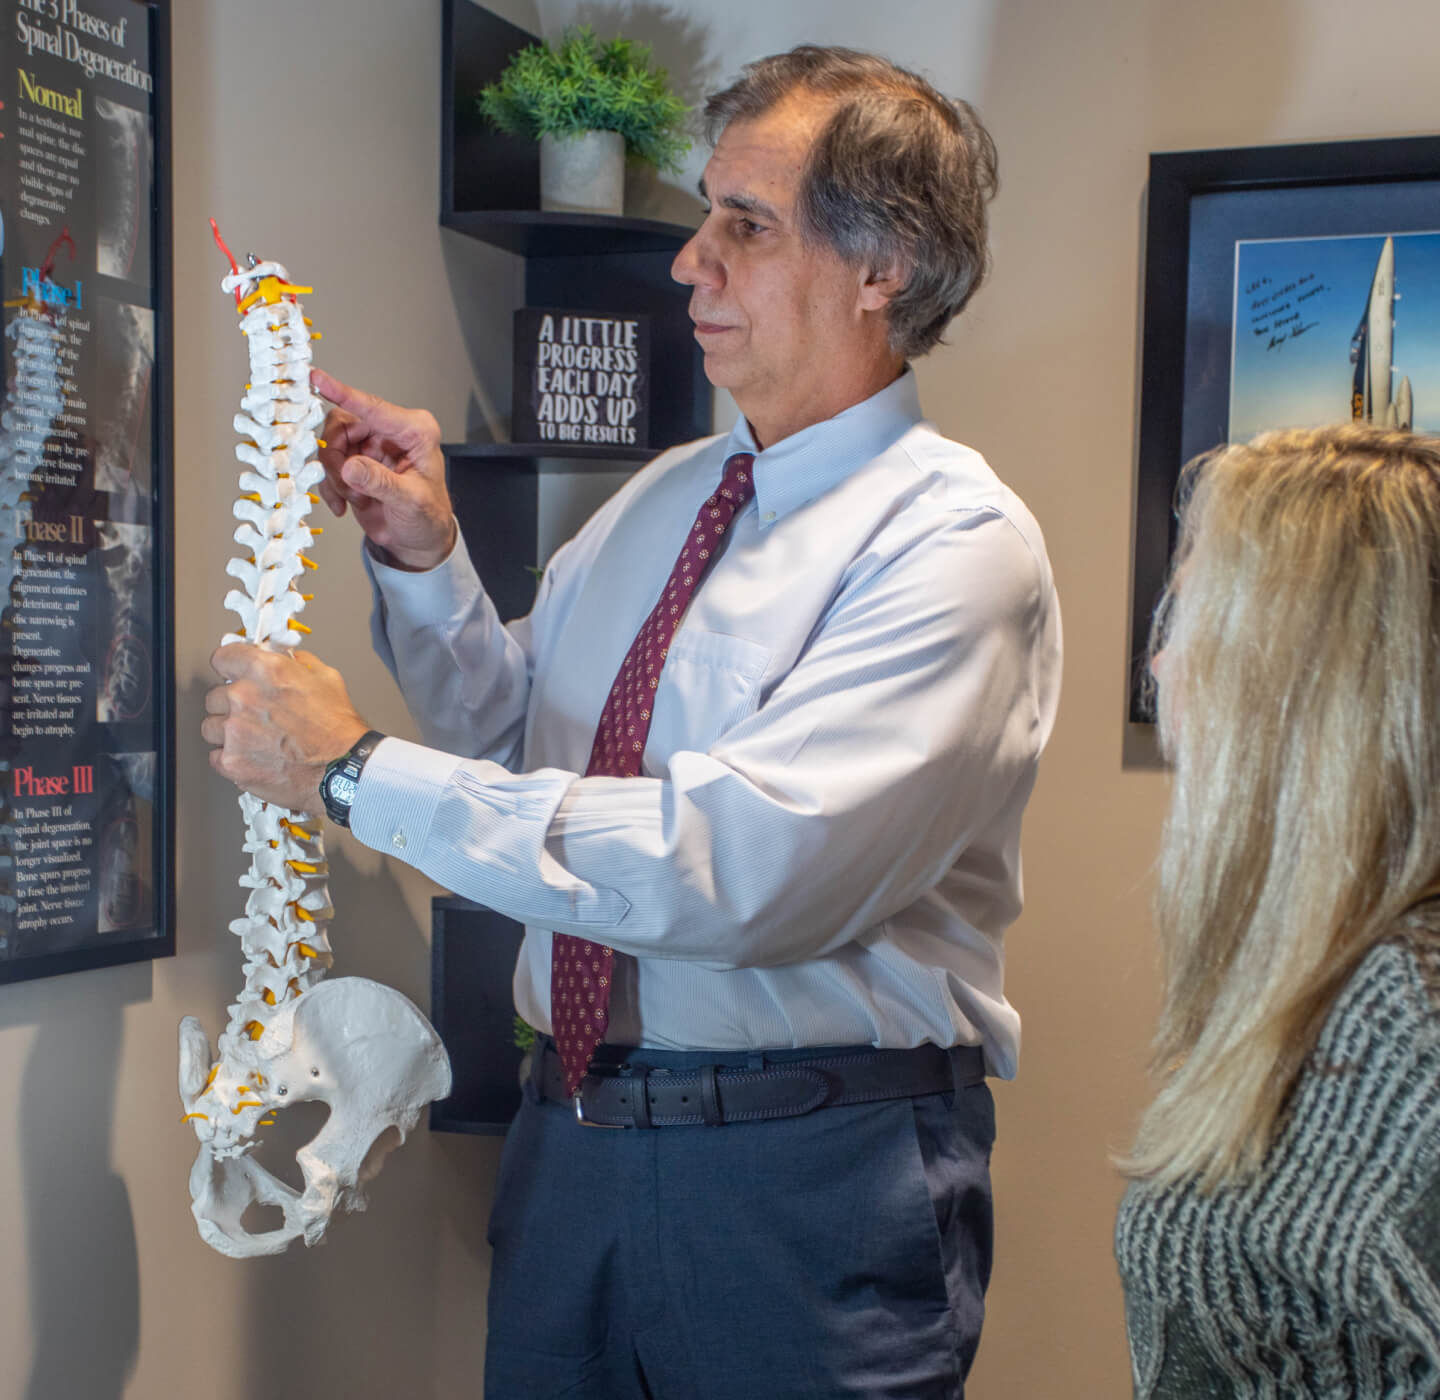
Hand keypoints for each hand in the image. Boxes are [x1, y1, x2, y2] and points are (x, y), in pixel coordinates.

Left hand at [203, 644, 370, 817]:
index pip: (222, 657)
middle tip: (254, 715)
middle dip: (231, 704)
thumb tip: (283, 658)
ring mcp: (234, 732)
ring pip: (211, 726)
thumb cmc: (338, 729)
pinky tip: (254, 757)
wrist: (343, 769)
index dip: (230, 666)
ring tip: (254, 739)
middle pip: (214, 696)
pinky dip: (232, 758)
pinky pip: (216, 756)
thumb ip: (297, 663)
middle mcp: (244, 698)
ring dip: (227, 732)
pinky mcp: (231, 762)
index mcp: (265, 671)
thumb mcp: (327, 679)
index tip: (232, 673)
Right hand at [310, 368, 456, 570]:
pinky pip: (328, 466)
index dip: (342, 393)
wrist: (420, 540)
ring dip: (336, 477)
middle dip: (337, 460)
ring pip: (331, 447)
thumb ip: (379, 482)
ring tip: (355, 499)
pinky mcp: (355, 461)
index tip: (317, 378)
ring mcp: (370, 446)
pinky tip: (346, 504)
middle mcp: (390, 432)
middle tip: (346, 486)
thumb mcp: (409, 501)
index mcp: (414, 431)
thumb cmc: (427, 516)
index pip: (373, 407)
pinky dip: (331, 487)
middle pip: (341, 427)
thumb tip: (350, 467)